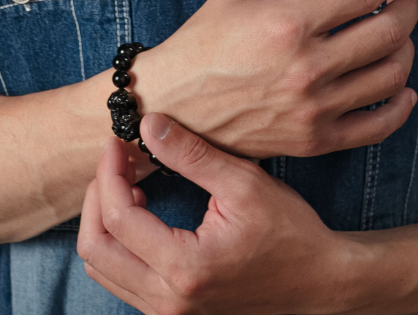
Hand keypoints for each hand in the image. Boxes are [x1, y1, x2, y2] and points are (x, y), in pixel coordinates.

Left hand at [78, 114, 365, 314]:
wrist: (322, 283)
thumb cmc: (291, 234)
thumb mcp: (243, 184)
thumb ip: (191, 154)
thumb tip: (149, 123)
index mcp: (184, 269)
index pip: (117, 217)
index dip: (109, 173)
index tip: (118, 142)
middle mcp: (169, 302)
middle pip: (95, 250)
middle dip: (97, 197)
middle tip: (116, 161)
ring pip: (104, 269)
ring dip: (106, 221)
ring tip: (130, 183)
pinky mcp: (175, 314)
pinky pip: (124, 280)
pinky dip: (121, 243)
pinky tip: (144, 210)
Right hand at [132, 0, 417, 158]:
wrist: (175, 104)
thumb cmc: (207, 40)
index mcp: (290, 23)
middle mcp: (309, 68)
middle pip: (388, 32)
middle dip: (407, 7)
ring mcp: (314, 109)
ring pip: (391, 76)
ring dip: (406, 48)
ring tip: (396, 34)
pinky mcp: (315, 141)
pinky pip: (377, 126)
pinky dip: (400, 105)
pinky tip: (401, 86)